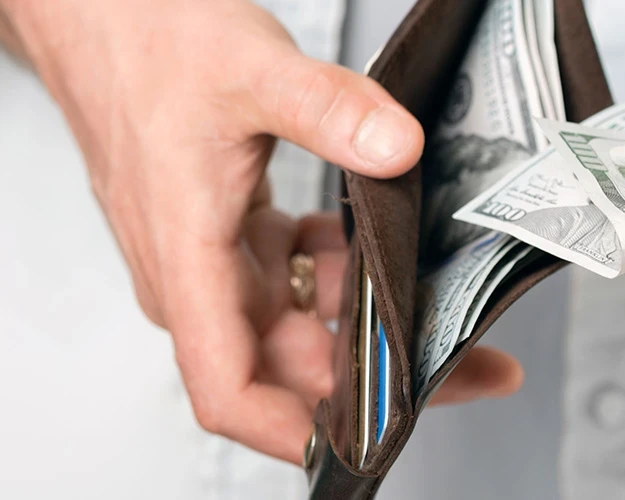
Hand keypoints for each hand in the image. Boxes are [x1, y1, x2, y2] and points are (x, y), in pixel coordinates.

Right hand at [2, 0, 521, 462]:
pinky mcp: (224, 227)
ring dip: (358, 314)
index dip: (295, 431)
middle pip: (286, 361)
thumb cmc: (142, 39)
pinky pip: (286, 274)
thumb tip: (398, 150)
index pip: (230, 388)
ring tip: (424, 288)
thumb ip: (328, 110)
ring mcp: (210, 254)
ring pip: (293, 317)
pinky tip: (361, 241)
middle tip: (461, 357)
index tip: (368, 441)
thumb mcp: (250, 70)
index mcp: (187, 261)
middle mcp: (196, 274)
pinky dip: (331, 270)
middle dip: (372, 372)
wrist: (97, 8)